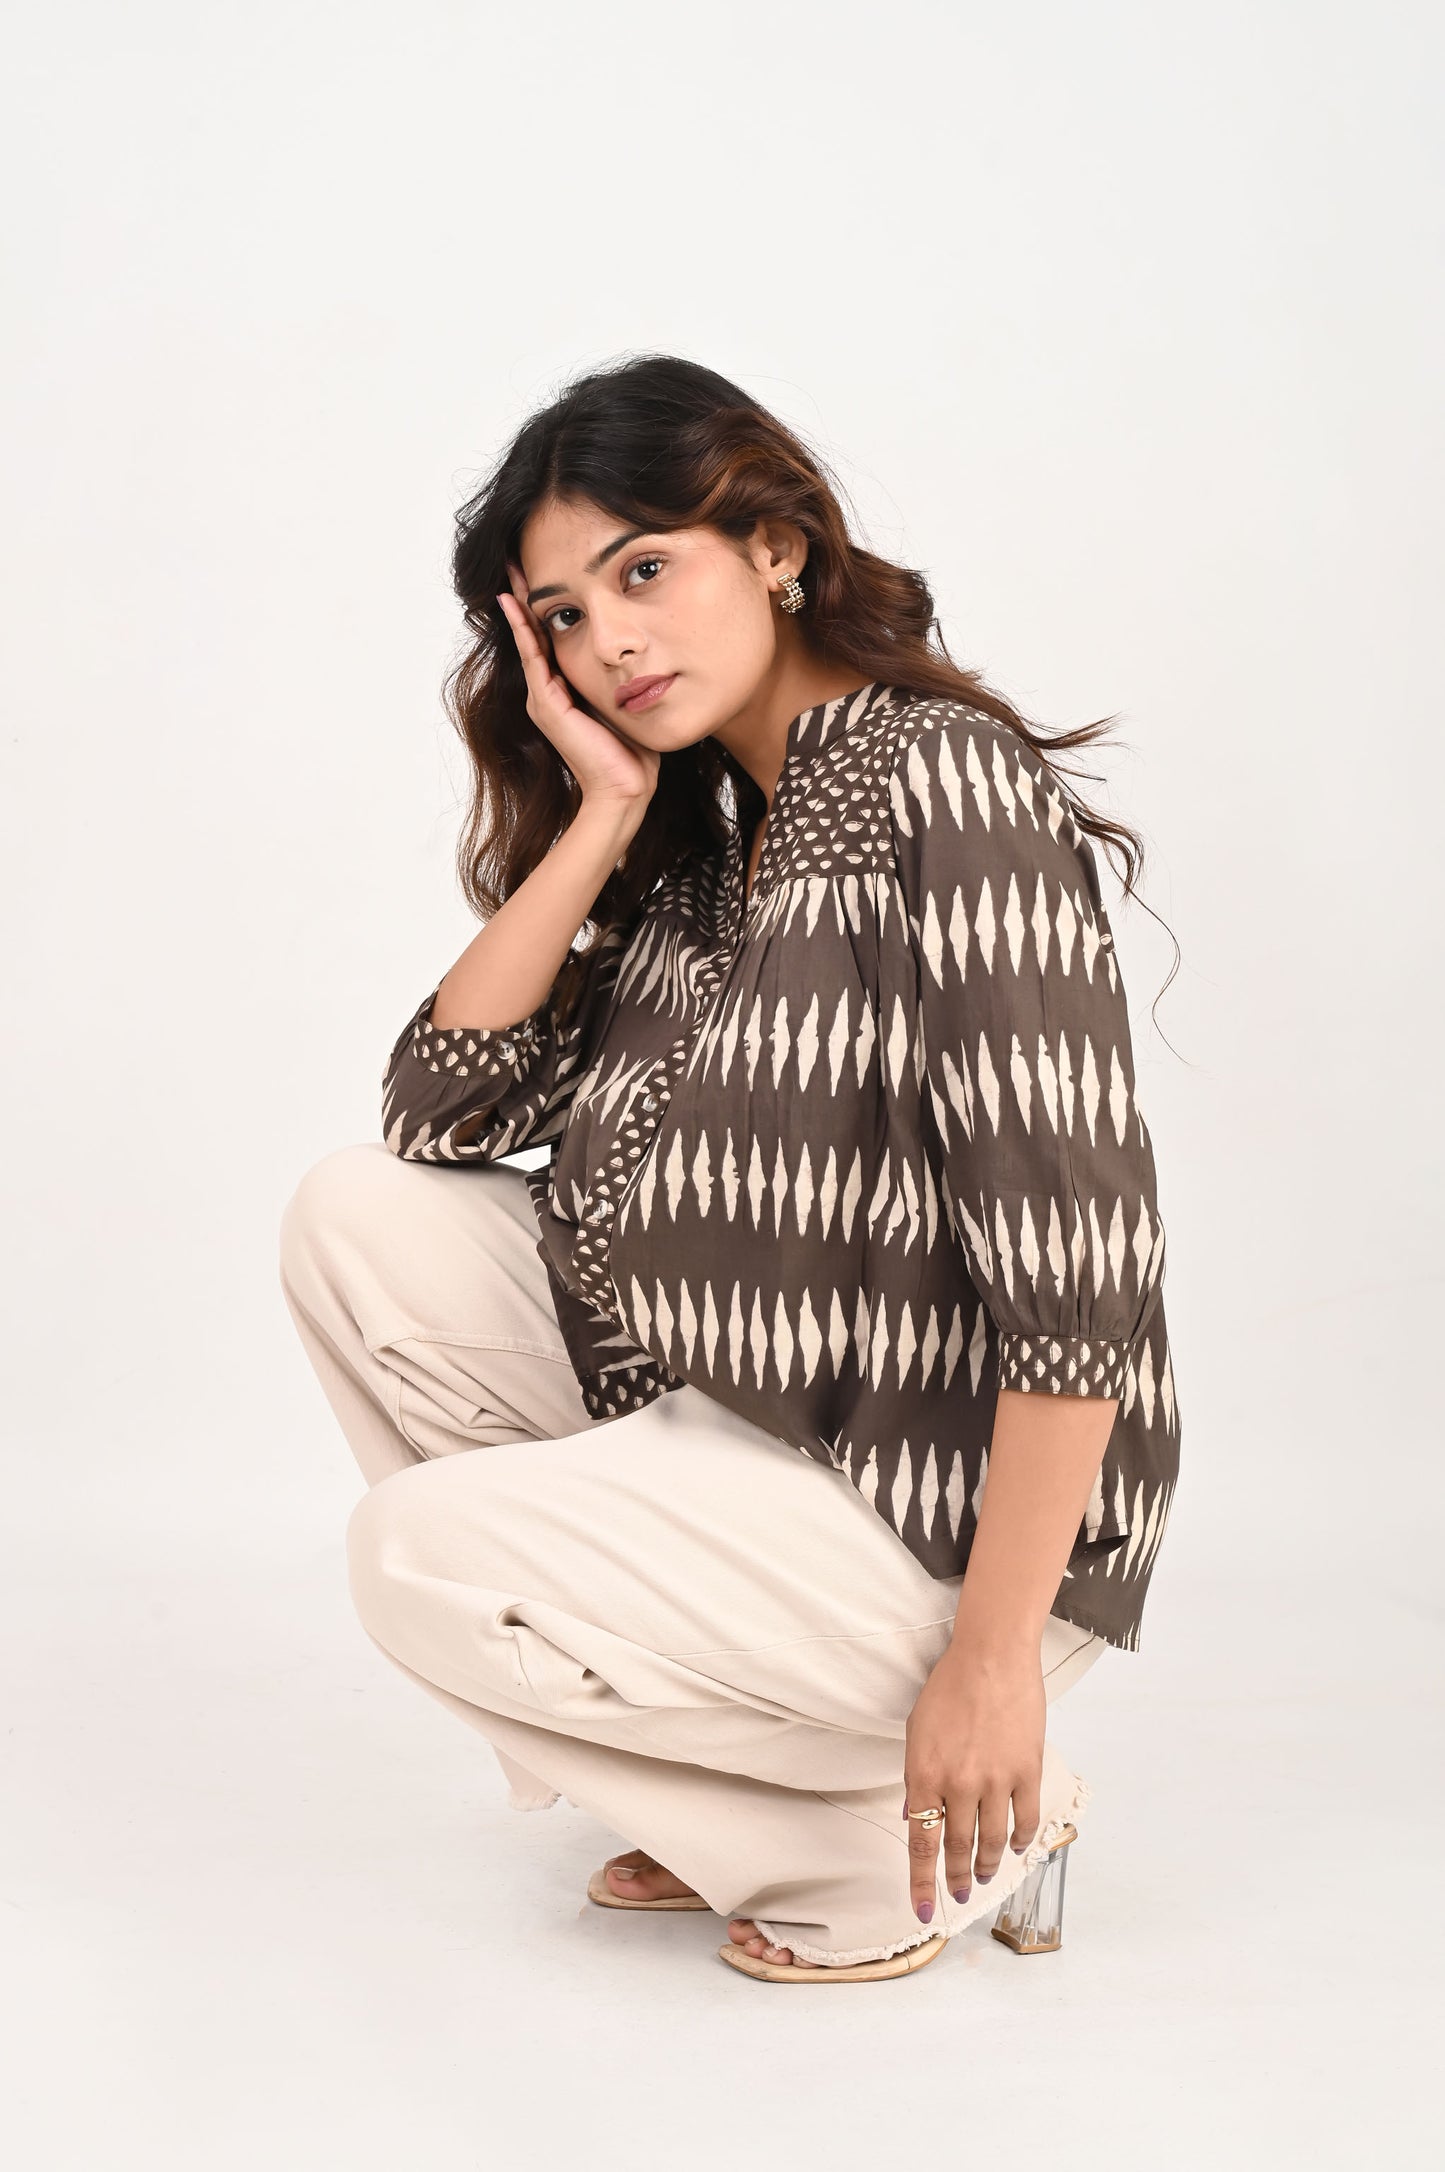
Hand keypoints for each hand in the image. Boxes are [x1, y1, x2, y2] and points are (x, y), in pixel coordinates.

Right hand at [497, 568, 661, 811]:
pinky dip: (523, 629)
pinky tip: (515, 604)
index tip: (543, 570)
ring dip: (519, 605)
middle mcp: (548, 691)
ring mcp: (543, 698)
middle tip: (514, 556)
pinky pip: (533, 657)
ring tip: (510, 571)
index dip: (546, 604)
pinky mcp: (547, 705)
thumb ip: (625, 676)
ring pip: (528, 640)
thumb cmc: (634, 752)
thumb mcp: (628, 700)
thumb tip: (645, 647)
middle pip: (534, 633)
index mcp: (565, 689)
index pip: (551, 637)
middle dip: (526, 595)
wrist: (626, 789)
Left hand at [901, 1636, 1044, 1918]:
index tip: (924, 1908)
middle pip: (956, 1849)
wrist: (990, 1657)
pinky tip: (1016, 1848)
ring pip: (992, 1841)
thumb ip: (916, 1779)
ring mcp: (996, 1780)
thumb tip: (915, 1818)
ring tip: (982, 1877)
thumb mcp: (916, 1731)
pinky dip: (1021, 1840)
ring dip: (986, 1865)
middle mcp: (959, 1785)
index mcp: (924, 1775)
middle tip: (959, 1895)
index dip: (922, 1882)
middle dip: (955, 1879)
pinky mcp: (1026, 1771)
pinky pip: (1026, 1819)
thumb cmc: (948, 1688)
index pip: (921, 1844)